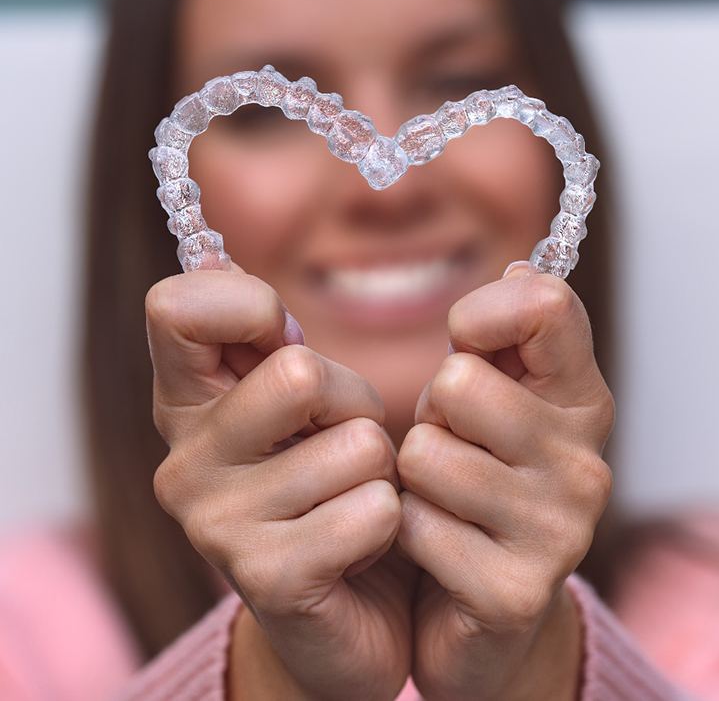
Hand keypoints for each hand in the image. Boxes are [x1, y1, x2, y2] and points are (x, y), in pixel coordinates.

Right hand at [145, 261, 416, 700]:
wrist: (347, 610)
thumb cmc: (331, 482)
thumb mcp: (299, 401)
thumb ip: (267, 338)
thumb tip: (219, 258)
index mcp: (186, 405)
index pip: (176, 308)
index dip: (248, 305)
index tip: (282, 341)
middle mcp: (183, 464)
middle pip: (299, 374)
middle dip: (353, 402)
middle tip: (343, 443)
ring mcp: (217, 526)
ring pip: (358, 445)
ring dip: (380, 469)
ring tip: (351, 498)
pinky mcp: (269, 580)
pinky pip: (375, 510)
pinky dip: (392, 522)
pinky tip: (362, 548)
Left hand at [394, 262, 614, 700]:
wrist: (477, 604)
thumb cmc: (474, 479)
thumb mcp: (489, 399)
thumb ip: (506, 337)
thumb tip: (521, 268)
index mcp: (581, 400)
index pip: (545, 306)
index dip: (483, 313)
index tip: (464, 342)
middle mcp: (584, 461)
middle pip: (458, 383)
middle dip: (431, 414)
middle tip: (449, 446)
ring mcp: (558, 530)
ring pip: (424, 454)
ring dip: (412, 477)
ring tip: (441, 496)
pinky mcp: (515, 590)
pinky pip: (412, 524)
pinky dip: (404, 531)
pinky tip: (435, 547)